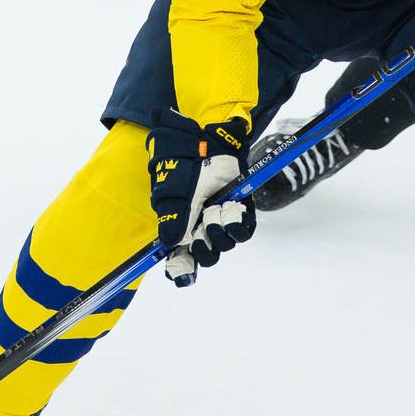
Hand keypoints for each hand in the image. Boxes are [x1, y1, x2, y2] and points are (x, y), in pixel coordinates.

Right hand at [146, 110, 255, 285]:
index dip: (181, 269)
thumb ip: (172, 219)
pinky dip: (237, 223)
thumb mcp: (174, 192)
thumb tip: (170, 245)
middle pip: (206, 256)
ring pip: (225, 244)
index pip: (180, 258)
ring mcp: (222, 219)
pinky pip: (244, 230)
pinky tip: (231, 207)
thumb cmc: (184, 165)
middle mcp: (202, 227)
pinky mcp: (241, 210)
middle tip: (201, 228)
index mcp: (180, 226)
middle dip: (204, 247)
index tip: (182, 274)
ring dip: (219, 230)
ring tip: (215, 208)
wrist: (206, 141)